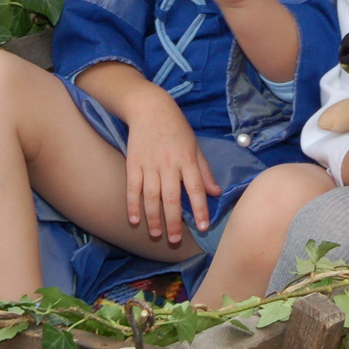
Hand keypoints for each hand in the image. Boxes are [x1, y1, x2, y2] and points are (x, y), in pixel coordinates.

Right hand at [123, 91, 219, 244]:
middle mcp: (169, 164)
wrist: (150, 108)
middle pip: (171, 198)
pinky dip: (133, 205)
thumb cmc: (177, 128)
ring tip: (156, 234)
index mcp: (187, 160)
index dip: (200, 209)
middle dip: (173, 221)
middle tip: (175, 240)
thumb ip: (204, 171)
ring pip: (151, 196)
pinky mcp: (133, 163)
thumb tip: (216, 193)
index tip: (203, 227)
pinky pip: (133, 188)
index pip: (196, 189)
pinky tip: (134, 220)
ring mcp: (149, 164)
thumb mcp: (195, 146)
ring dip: (153, 218)